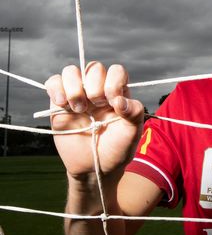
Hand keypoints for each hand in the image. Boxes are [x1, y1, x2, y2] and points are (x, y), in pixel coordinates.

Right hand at [45, 62, 144, 177]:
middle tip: (96, 106)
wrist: (95, 166)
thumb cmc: (117, 148)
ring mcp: (78, 95)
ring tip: (79, 109)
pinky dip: (56, 88)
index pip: (116, 71)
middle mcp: (98, 90)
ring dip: (74, 87)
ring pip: (71, 71)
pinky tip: (62, 104)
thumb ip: (134, 112)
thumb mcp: (133, 132)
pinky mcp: (59, 103)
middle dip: (95, 86)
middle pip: (93, 68)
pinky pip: (53, 82)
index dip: (113, 82)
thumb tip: (119, 100)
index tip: (113, 103)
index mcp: (118, 93)